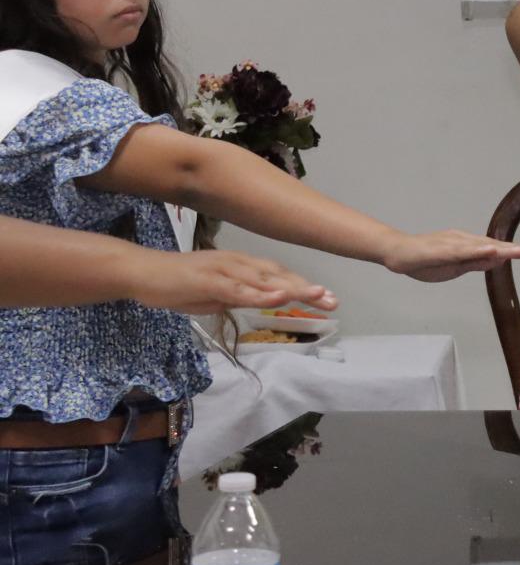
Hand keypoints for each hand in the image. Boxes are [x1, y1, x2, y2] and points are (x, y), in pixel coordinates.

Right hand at [132, 250, 338, 314]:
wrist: (142, 273)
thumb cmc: (178, 285)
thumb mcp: (216, 296)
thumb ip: (239, 297)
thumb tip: (259, 302)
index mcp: (242, 266)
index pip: (279, 276)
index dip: (304, 286)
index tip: (328, 298)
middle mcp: (238, 263)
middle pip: (279, 275)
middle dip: (307, 288)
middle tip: (333, 300)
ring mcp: (224, 269)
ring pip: (264, 279)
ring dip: (291, 287)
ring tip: (316, 295)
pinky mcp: (207, 279)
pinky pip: (237, 288)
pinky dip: (259, 292)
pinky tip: (277, 297)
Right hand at [383, 231, 519, 282]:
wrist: (398, 252)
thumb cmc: (424, 259)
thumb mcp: (454, 266)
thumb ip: (474, 263)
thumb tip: (496, 262)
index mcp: (466, 245)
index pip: (492, 249)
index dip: (510, 250)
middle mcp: (462, 240)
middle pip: (490, 246)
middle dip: (511, 249)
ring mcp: (451, 244)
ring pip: (479, 247)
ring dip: (498, 249)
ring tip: (517, 251)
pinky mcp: (440, 250)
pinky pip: (460, 252)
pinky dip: (475, 251)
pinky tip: (488, 251)